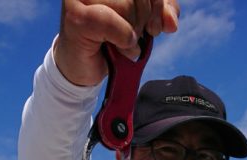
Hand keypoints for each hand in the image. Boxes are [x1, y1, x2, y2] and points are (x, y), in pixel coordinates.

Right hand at [54, 0, 179, 85]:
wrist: (84, 66)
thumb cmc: (112, 39)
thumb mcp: (142, 22)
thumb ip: (161, 13)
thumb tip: (171, 22)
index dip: (159, 4)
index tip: (156, 27)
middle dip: (145, 19)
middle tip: (136, 37)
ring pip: (128, 6)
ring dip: (132, 33)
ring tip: (122, 43)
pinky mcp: (75, 14)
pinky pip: (113, 23)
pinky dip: (123, 39)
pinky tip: (118, 48)